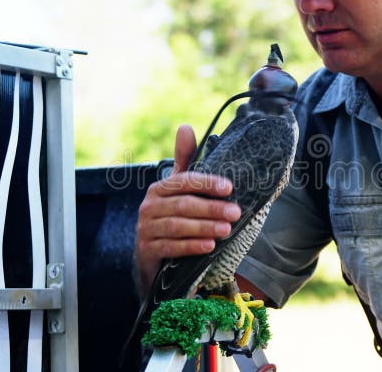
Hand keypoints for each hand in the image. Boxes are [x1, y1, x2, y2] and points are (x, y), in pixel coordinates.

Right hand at [134, 125, 241, 290]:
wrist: (152, 254)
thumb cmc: (171, 216)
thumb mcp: (177, 189)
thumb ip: (184, 161)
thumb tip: (184, 127)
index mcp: (159, 188)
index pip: (184, 181)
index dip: (206, 183)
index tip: (230, 188)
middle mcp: (149, 206)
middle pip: (183, 205)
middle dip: (211, 208)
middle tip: (235, 212)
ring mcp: (146, 228)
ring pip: (177, 226)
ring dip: (204, 227)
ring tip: (226, 229)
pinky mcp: (147, 250)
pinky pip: (171, 247)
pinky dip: (191, 246)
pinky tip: (209, 246)